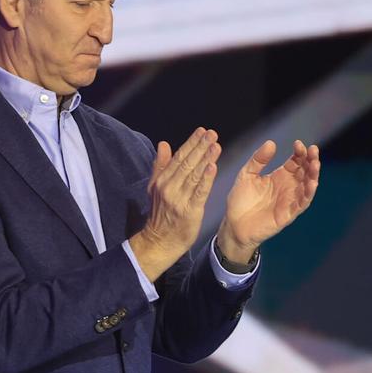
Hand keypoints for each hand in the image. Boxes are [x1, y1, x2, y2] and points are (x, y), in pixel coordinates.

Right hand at [129, 128, 219, 280]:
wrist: (159, 241)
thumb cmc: (160, 214)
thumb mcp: (156, 187)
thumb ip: (160, 165)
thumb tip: (163, 144)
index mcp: (162, 180)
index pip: (179, 157)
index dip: (191, 143)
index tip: (202, 131)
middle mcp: (170, 187)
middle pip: (187, 163)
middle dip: (200, 147)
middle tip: (212, 134)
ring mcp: (179, 199)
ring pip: (194, 175)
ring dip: (206, 159)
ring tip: (215, 145)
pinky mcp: (190, 211)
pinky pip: (199, 192)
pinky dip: (206, 179)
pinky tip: (213, 167)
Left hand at [216, 139, 319, 260]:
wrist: (234, 224)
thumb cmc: (240, 200)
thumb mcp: (247, 174)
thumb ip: (258, 160)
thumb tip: (271, 143)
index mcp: (280, 176)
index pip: (296, 162)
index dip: (299, 152)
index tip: (298, 143)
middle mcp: (288, 187)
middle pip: (305, 171)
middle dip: (311, 160)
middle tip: (313, 150)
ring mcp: (290, 200)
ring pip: (307, 186)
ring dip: (313, 175)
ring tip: (315, 164)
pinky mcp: (288, 214)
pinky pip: (302, 203)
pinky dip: (308, 193)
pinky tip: (312, 183)